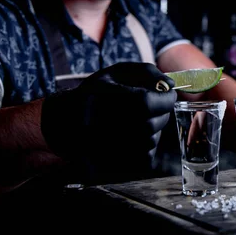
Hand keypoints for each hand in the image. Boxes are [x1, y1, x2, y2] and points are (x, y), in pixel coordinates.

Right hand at [40, 62, 176, 183]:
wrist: (64, 121)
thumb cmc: (95, 93)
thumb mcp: (116, 73)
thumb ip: (146, 72)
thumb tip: (171, 85)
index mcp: (103, 98)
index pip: (146, 102)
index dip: (164, 99)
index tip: (168, 95)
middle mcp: (102, 124)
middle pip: (151, 123)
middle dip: (162, 112)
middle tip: (158, 106)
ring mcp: (105, 147)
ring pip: (150, 140)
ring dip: (155, 127)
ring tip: (141, 118)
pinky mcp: (111, 162)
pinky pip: (145, 155)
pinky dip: (147, 143)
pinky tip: (135, 133)